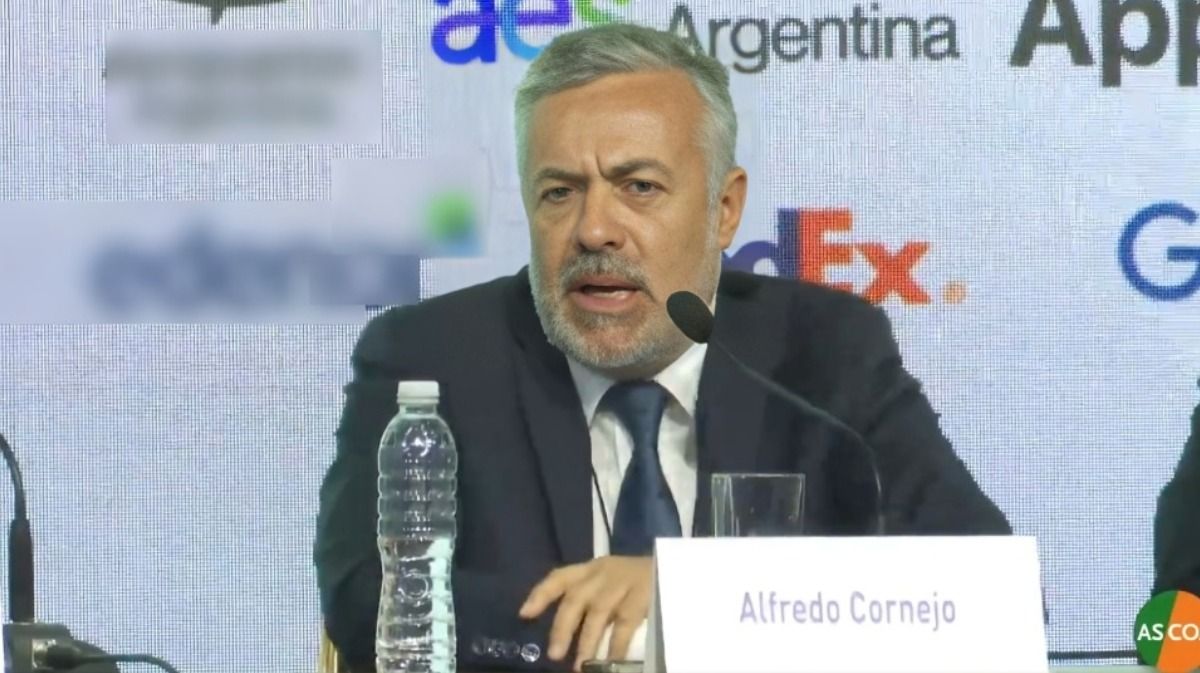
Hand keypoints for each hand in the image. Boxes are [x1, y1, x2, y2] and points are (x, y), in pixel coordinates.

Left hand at [518, 556, 652, 670]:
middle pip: (576, 598)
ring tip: (579, 666)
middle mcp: (603, 573)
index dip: (541, 594)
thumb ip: (589, 601)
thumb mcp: (610, 583)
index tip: (524, 614)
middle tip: (554, 654)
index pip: (559, 577)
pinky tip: (610, 662)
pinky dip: (616, 645)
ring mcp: (623, 582)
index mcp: (591, 569)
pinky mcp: (643, 594)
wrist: (676, 566)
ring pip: (598, 612)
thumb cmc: (638, 580)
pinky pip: (626, 623)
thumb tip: (564, 636)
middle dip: (563, 627)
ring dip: (587, 641)